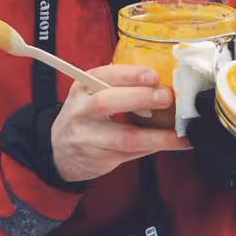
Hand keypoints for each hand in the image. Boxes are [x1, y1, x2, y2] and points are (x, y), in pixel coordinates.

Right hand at [51, 65, 190, 182]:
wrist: (58, 150)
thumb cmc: (86, 115)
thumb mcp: (92, 94)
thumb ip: (120, 89)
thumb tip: (162, 86)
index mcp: (83, 87)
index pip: (104, 76)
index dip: (130, 75)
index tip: (154, 76)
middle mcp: (81, 110)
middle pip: (107, 103)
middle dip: (140, 98)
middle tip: (167, 97)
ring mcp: (86, 137)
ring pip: (123, 137)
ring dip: (155, 136)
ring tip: (178, 135)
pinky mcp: (97, 159)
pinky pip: (129, 154)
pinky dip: (152, 148)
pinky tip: (170, 144)